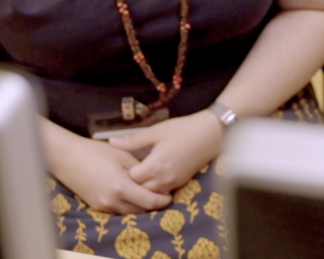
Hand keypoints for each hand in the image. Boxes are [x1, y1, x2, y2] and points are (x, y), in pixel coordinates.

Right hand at [43, 122, 171, 214]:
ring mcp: (103, 205)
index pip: (149, 201)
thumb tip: (155, 178)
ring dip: (141, 207)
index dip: (162, 200)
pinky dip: (128, 206)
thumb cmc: (94, 152)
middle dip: (154, 205)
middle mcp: (112, 200)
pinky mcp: (97, 206)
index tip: (169, 196)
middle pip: (141, 210)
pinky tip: (133, 196)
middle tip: (163, 197)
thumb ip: (139, 169)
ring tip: (149, 196)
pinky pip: (118, 210)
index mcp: (120, 186)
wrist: (67, 157)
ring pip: (130, 212)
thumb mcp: (121, 156)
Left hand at [108, 112, 224, 193]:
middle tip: (124, 172)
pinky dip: (154, 188)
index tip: (119, 164)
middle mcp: (164, 178)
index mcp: (156, 165)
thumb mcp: (156, 131)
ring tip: (137, 175)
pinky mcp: (181, 183)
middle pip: (140, 190)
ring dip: (143, 187)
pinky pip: (162, 191)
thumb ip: (133, 140)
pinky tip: (151, 176)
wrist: (211, 134)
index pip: (131, 179)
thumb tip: (111, 142)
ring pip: (151, 194)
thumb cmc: (183, 129)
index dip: (123, 173)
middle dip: (131, 183)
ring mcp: (174, 183)